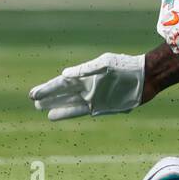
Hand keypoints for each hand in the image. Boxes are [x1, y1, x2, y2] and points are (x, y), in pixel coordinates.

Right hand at [28, 53, 145, 119]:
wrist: (145, 77)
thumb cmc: (125, 66)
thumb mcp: (105, 64)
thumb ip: (85, 69)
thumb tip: (64, 74)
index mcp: (85, 76)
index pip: (61, 84)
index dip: (47, 88)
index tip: (33, 93)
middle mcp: (87, 87)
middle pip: (62, 94)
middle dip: (48, 97)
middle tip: (33, 101)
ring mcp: (93, 98)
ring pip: (70, 104)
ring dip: (57, 106)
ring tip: (42, 109)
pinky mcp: (102, 107)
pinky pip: (82, 112)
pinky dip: (69, 113)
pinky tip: (59, 115)